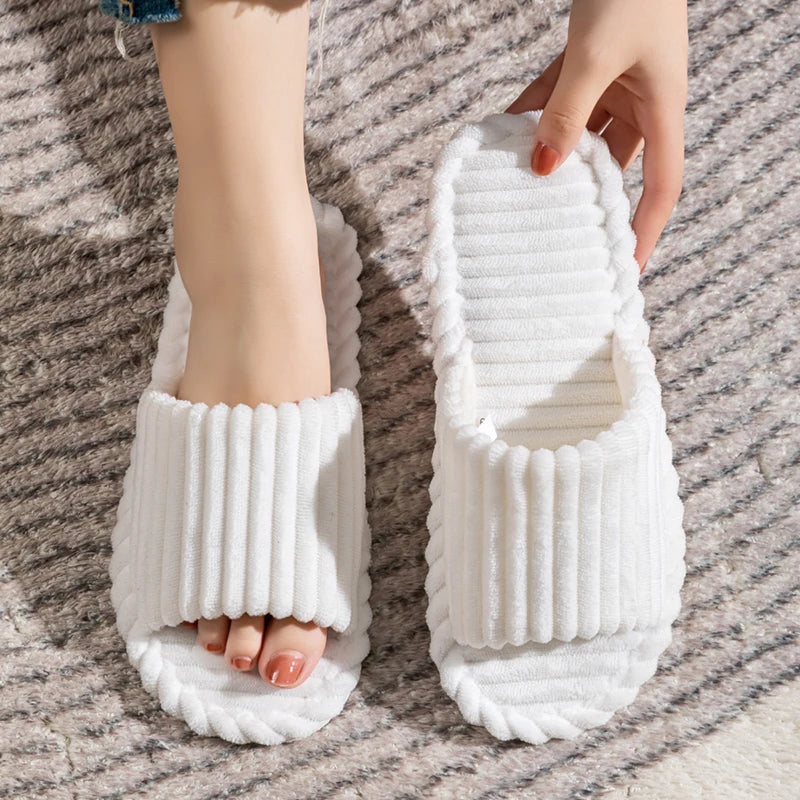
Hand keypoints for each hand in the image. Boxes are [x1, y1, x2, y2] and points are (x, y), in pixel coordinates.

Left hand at [505, 0, 687, 270]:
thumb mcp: (596, 57)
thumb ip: (566, 113)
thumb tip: (542, 168)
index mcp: (662, 110)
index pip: (662, 187)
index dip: (646, 230)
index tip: (627, 269)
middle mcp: (641, 103)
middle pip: (612, 166)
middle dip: (582, 194)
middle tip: (550, 229)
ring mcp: (615, 82)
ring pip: (579, 133)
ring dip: (549, 153)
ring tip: (516, 185)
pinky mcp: (590, 62)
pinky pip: (559, 98)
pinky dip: (535, 112)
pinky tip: (505, 132)